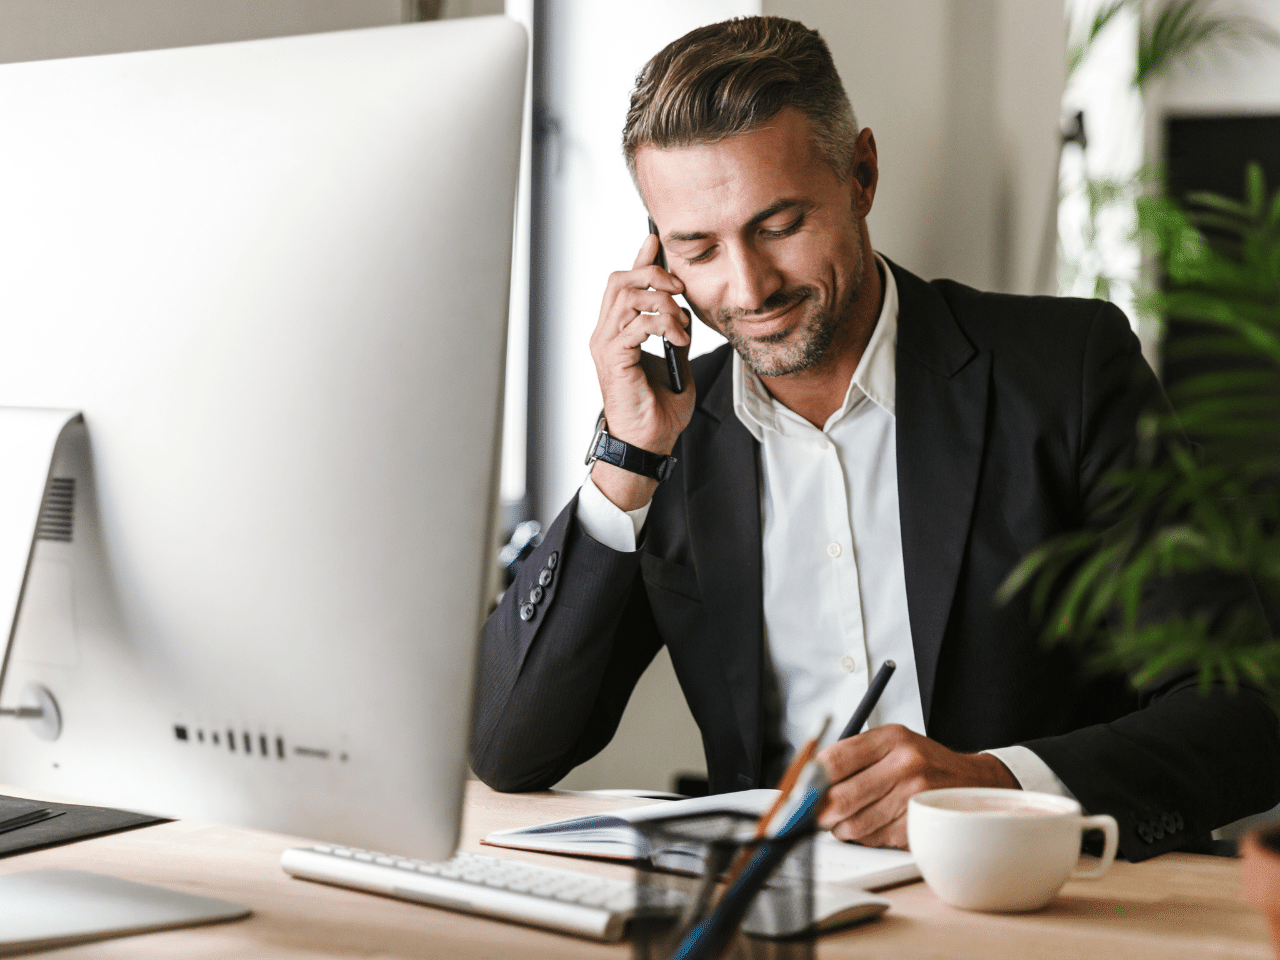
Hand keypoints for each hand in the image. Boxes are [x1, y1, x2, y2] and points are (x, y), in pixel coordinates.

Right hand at [588, 233, 694, 510]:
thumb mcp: (675, 357)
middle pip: (620, 280)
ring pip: (627, 296)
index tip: (656, 242)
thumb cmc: (659, 407)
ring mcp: (606, 345)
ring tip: (681, 323)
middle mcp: (605, 334)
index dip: (640, 259)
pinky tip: (677, 339)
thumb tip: (682, 306)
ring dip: (661, 302)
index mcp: (617, 331)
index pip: (623, 282)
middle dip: (653, 274)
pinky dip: (662, 324)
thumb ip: (674, 329)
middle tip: (679, 288)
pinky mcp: (613, 359)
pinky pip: (636, 324)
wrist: (650, 441)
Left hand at [815, 724, 1018, 848]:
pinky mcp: (920, 825)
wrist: (974, 784)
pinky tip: (874, 825)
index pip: (835, 759)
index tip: (801, 789)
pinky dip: (865, 837)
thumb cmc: (924, 763)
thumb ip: (854, 756)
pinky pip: (875, 838)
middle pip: (841, 797)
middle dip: (820, 811)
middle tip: (815, 814)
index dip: (811, 779)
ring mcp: (915, 797)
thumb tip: (809, 779)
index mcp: (892, 738)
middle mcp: (905, 764)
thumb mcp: (893, 743)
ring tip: (843, 821)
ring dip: (841, 828)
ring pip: (855, 823)